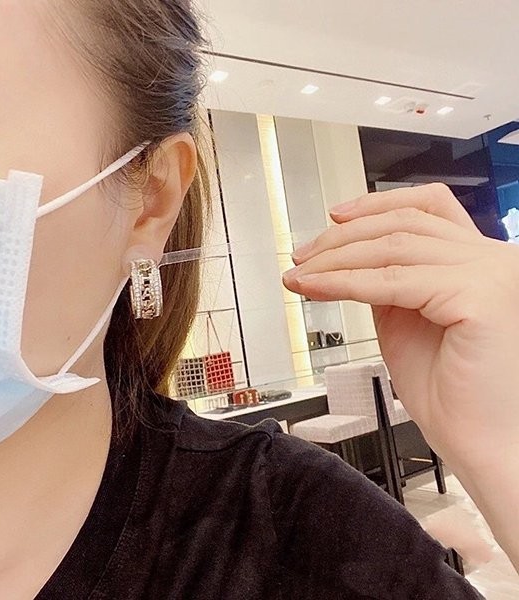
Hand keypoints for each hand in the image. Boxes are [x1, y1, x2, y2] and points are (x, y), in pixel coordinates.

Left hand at [283, 184, 518, 469]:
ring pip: (392, 248)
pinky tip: (316, 288)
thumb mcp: (407, 318)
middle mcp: (493, 258)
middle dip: (341, 238)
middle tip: (301, 256)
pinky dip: (345, 283)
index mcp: (480, 260)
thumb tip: (350, 260)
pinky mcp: (480, 296)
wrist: (477, 441)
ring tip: (301, 275)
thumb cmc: (449, 391)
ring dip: (335, 260)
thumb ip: (389, 282)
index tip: (335, 217)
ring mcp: (491, 273)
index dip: (376, 205)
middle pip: (402, 224)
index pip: (427, 207)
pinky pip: (393, 281)